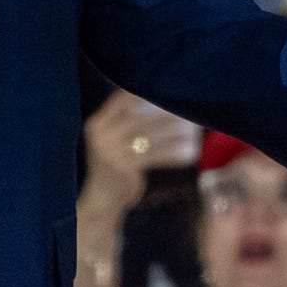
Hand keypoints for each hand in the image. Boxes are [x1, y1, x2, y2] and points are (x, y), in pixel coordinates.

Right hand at [80, 88, 182, 217]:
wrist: (101, 200)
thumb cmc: (110, 167)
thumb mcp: (109, 142)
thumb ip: (122, 125)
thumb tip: (154, 104)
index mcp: (96, 125)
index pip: (118, 101)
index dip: (138, 93)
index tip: (160, 86)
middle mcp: (101, 136)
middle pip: (136, 118)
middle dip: (161, 113)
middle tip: (183, 108)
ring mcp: (112, 152)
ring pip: (147, 136)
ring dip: (171, 132)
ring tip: (190, 128)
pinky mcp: (125, 168)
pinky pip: (154, 156)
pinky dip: (172, 153)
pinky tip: (187, 152)